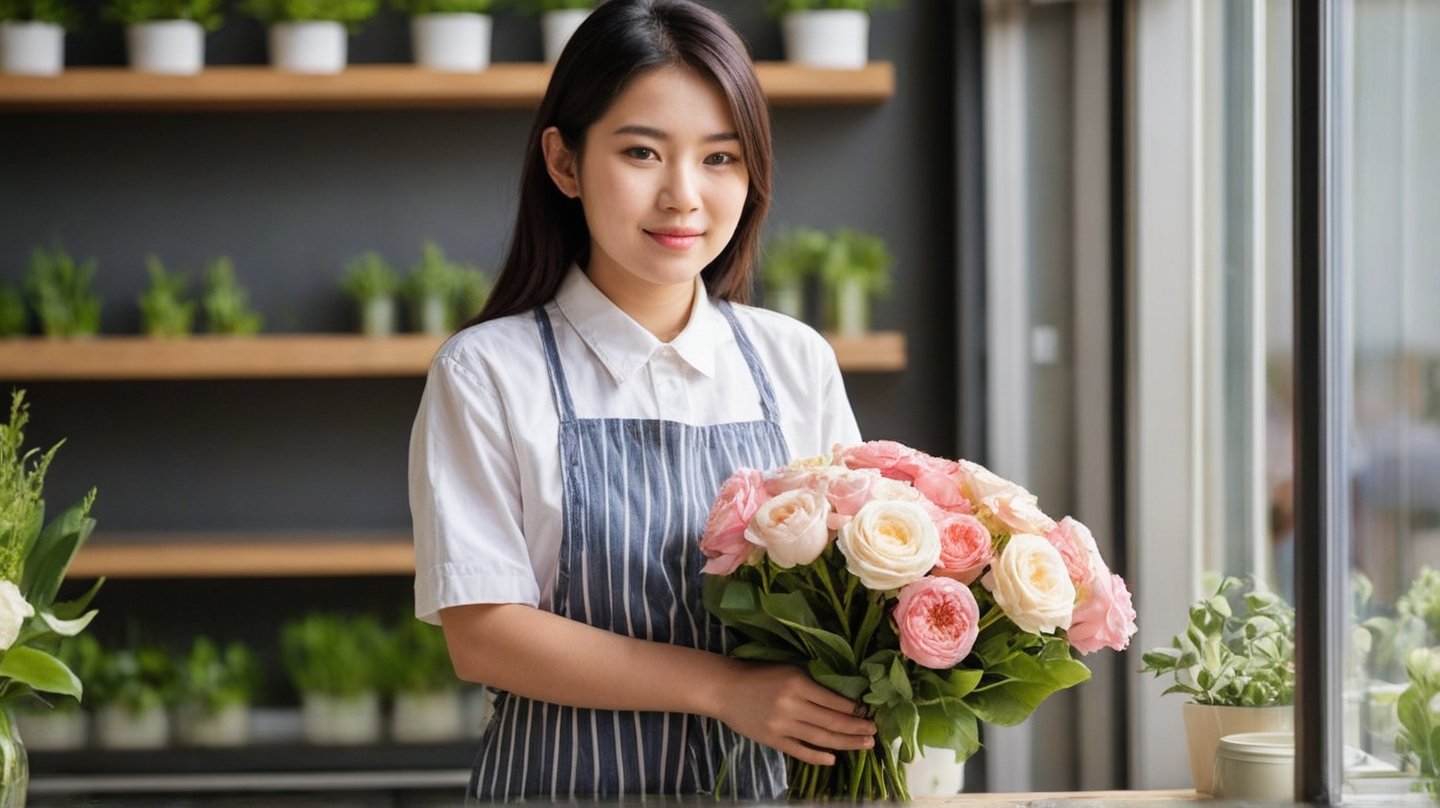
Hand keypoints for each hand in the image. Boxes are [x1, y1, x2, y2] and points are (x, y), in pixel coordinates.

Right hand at [713, 662, 876, 765]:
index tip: (868, 712)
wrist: (726, 689)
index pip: (834, 700)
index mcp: (797, 683)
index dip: (854, 709)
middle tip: (874, 732)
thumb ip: (812, 683)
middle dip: (856, 728)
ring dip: (845, 743)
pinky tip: (833, 759)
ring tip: (864, 745)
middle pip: (832, 722)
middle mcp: (792, 705)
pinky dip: (817, 757)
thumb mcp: (789, 669)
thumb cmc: (760, 674)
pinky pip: (799, 751)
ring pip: (821, 738)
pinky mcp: (773, 740)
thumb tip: (844, 698)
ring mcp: (782, 726)